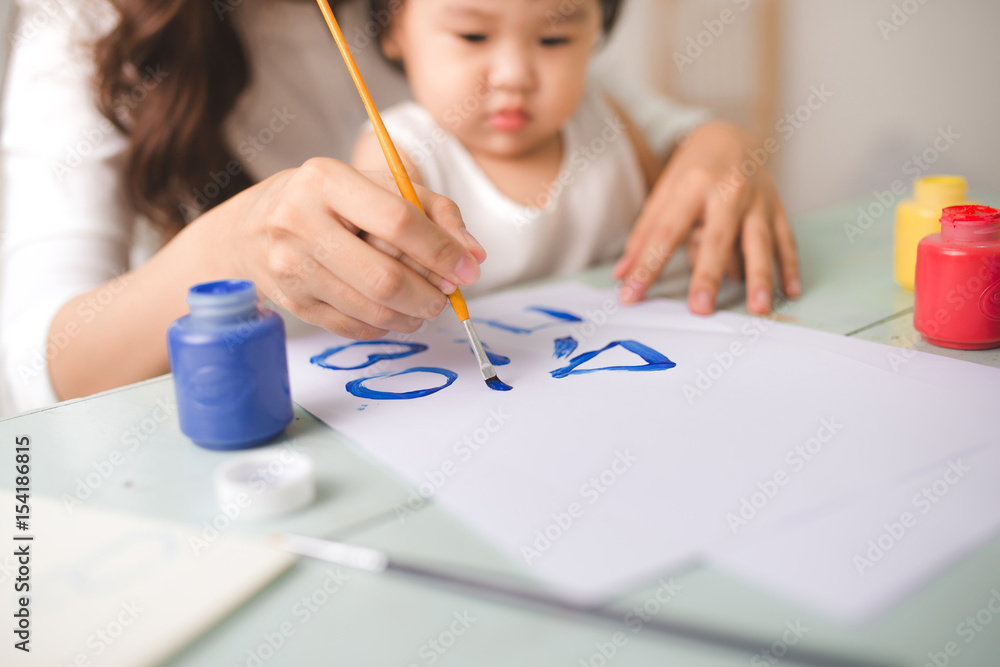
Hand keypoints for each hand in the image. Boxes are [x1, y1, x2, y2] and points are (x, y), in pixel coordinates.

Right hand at [213, 158, 485, 339]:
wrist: (253, 228)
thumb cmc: (331, 202)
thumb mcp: (380, 186)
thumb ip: (434, 211)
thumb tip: (474, 255)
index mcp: (325, 180)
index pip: (397, 221)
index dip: (441, 251)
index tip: (469, 269)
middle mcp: (299, 222)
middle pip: (385, 276)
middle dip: (430, 294)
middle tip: (448, 296)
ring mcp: (290, 267)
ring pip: (372, 309)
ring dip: (413, 315)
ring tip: (427, 306)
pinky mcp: (292, 302)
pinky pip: (353, 327)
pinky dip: (386, 326)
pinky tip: (395, 313)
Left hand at [613, 121, 800, 314]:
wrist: (732, 135)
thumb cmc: (694, 170)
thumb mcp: (663, 194)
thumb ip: (644, 235)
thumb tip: (623, 274)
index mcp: (693, 185)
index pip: (666, 233)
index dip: (647, 266)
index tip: (632, 295)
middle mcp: (728, 191)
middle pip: (717, 238)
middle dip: (708, 275)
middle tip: (701, 309)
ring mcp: (757, 200)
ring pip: (759, 242)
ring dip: (760, 276)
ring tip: (758, 308)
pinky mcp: (778, 208)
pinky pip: (786, 240)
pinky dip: (789, 267)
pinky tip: (790, 291)